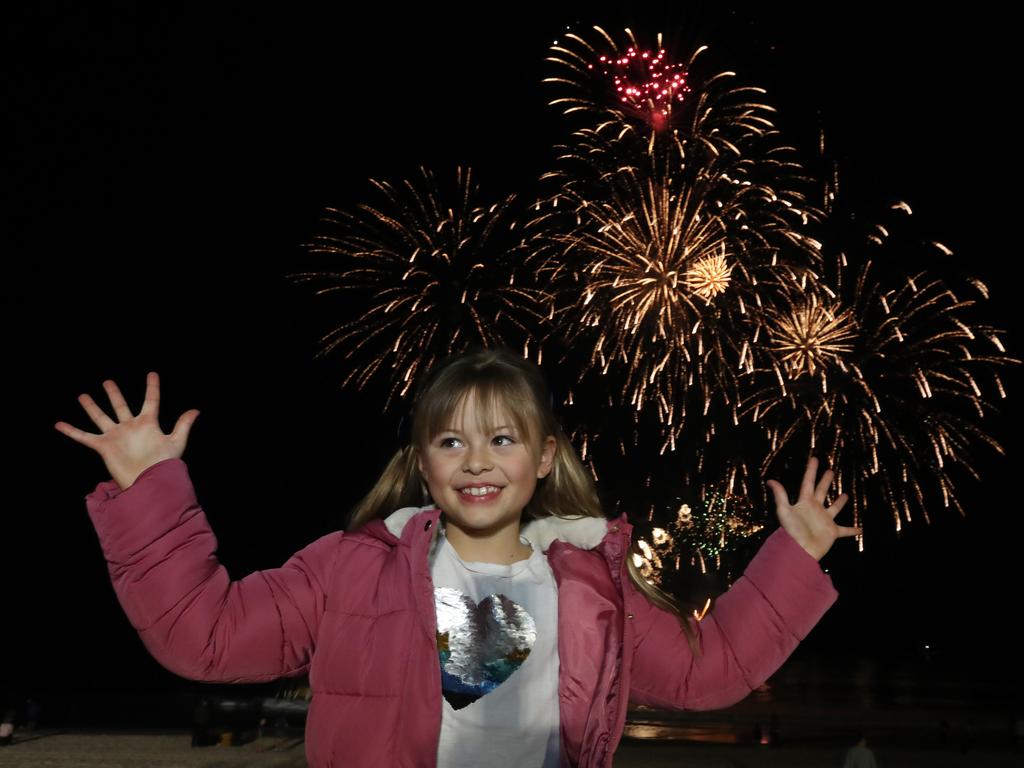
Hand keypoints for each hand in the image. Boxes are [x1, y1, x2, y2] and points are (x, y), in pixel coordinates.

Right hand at [55, 372, 198, 490]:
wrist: (148, 482)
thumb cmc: (164, 464)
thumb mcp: (176, 442)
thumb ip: (183, 425)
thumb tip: (196, 410)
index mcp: (148, 423)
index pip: (151, 400)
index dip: (152, 387)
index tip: (152, 373)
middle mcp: (130, 427)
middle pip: (120, 405)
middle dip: (114, 394)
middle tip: (107, 381)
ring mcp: (116, 436)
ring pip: (101, 417)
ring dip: (92, 407)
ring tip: (83, 395)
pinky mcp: (104, 446)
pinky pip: (84, 437)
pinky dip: (71, 431)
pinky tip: (59, 424)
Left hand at [766, 457, 859, 560]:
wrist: (800, 550)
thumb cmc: (792, 530)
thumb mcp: (784, 510)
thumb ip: (780, 495)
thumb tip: (770, 481)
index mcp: (804, 502)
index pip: (808, 482)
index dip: (811, 471)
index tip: (814, 458)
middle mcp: (815, 509)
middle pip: (821, 491)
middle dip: (825, 481)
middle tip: (830, 471)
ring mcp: (824, 520)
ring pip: (834, 508)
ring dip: (839, 502)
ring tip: (845, 494)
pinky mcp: (832, 532)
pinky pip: (845, 530)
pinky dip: (852, 530)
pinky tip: (861, 529)